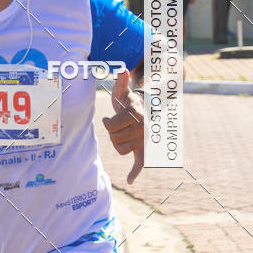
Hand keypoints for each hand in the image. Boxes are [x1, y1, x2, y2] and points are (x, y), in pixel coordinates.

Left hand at [102, 69, 143, 184]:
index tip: (109, 119)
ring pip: (120, 149)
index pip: (111, 127)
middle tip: (117, 125)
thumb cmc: (128, 101)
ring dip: (118, 143)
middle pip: (114, 139)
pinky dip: (134, 172)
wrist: (145, 112)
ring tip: (122, 134)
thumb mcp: (123, 92)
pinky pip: (141, 163)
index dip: (107, 123)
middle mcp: (143, 129)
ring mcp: (145, 141)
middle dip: (112, 133)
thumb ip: (121, 82)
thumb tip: (122, 71)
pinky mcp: (145, 151)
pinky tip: (129, 181)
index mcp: (136, 115)